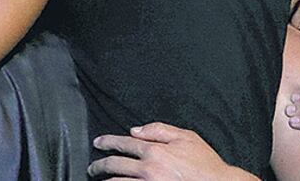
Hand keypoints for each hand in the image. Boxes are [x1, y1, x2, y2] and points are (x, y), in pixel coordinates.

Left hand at [89, 123, 256, 179]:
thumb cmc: (206, 163)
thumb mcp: (186, 137)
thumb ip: (159, 129)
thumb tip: (134, 130)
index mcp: (155, 151)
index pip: (123, 143)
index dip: (107, 142)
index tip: (98, 143)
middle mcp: (148, 169)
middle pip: (115, 165)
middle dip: (99, 165)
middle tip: (92, 168)